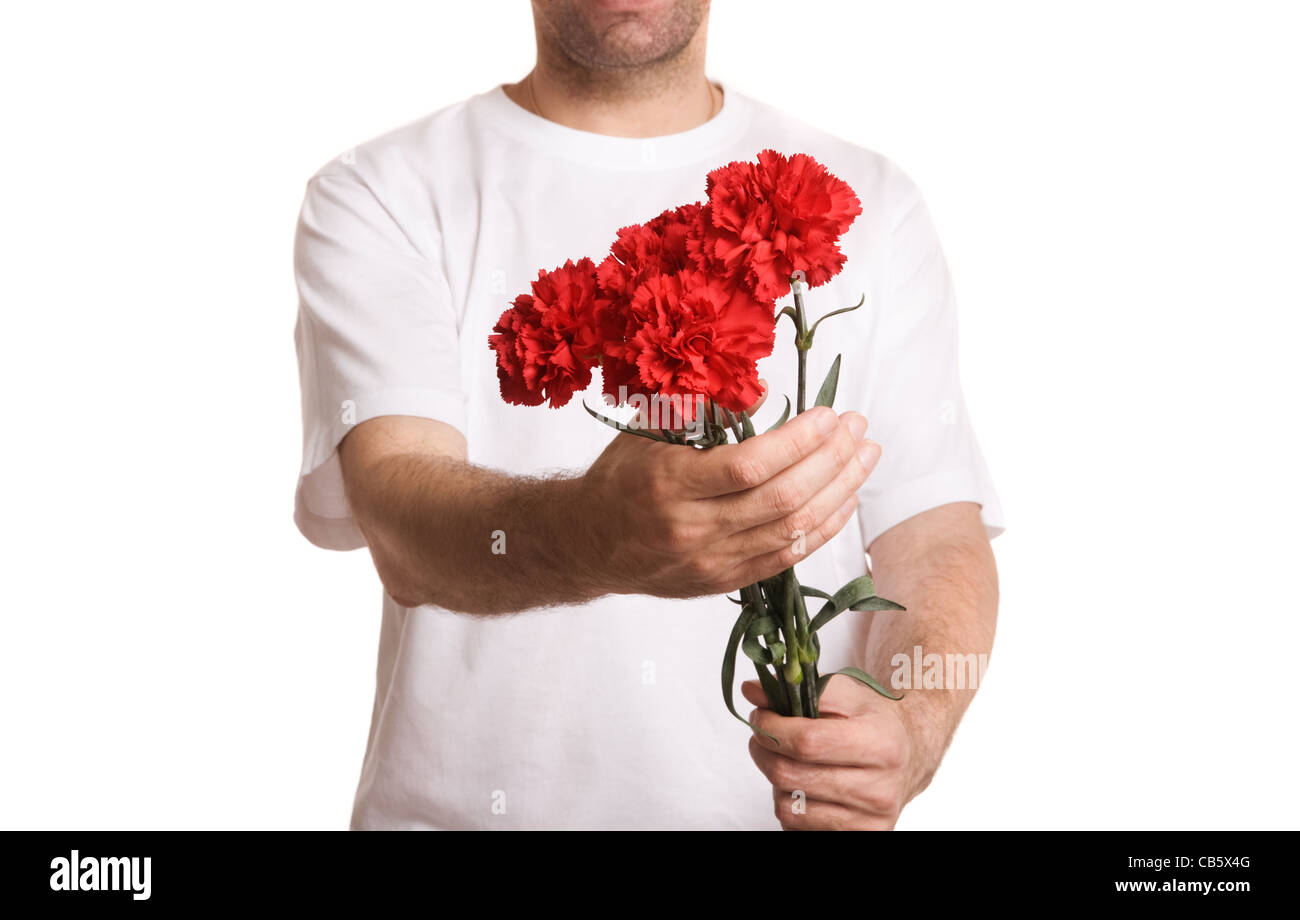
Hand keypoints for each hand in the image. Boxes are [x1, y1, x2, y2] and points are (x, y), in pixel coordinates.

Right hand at [581, 397, 880, 598]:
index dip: (799, 440)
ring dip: (838, 492)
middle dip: (831, 460)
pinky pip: (786, 558)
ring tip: (864, 458)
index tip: (829, 415)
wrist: (586, 544)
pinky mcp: (723, 582)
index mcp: (670, 485)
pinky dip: (822, 529)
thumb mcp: (647, 430)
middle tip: (858, 428)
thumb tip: (761, 391)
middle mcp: (692, 529)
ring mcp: (710, 562)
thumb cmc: (619, 478)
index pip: (751, 465)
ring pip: (792, 530)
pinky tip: (845, 500)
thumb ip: (702, 408)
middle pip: (782, 498)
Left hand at [742, 675, 912, 829]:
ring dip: (777, 781)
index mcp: (880, 744)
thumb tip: (751, 691)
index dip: (772, 728)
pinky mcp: (861, 836)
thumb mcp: (845, 693)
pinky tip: (805, 785)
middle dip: (764, 751)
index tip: (761, 716)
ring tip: (790, 761)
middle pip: (790, 775)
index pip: (806, 742)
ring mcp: (870, 818)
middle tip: (764, 736)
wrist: (911, 754)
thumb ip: (799, 687)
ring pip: (788, 807)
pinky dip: (791, 804)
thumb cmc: (874, 720)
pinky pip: (798, 828)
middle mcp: (880, 787)